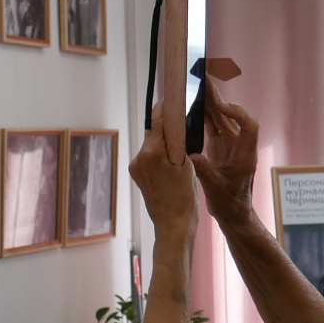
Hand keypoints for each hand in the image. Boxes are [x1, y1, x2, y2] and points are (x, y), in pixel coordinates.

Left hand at [128, 98, 197, 237]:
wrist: (173, 225)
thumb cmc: (184, 199)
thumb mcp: (187, 165)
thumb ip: (178, 142)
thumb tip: (175, 123)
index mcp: (152, 153)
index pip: (157, 121)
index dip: (165, 107)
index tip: (172, 97)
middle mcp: (139, 158)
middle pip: (153, 132)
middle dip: (166, 126)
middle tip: (181, 120)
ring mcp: (136, 168)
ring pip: (151, 145)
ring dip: (163, 143)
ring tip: (180, 146)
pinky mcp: (137, 175)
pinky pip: (149, 157)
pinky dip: (159, 155)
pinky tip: (172, 161)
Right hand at [191, 94, 259, 230]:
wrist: (232, 212)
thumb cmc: (229, 202)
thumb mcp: (214, 187)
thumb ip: (203, 169)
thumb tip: (189, 154)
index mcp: (245, 154)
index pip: (249, 125)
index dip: (237, 113)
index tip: (222, 107)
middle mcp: (240, 145)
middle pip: (232, 115)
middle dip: (219, 97)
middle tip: (205, 80)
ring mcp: (230, 144)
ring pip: (221, 117)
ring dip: (210, 102)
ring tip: (198, 84)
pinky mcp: (220, 146)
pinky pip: (213, 125)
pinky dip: (204, 114)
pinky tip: (195, 103)